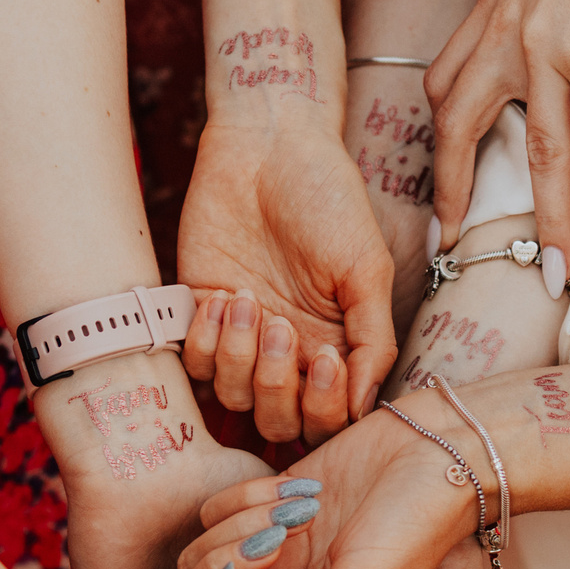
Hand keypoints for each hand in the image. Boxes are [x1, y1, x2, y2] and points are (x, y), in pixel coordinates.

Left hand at [173, 410, 479, 568]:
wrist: (435, 452)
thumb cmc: (413, 527)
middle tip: (271, 540)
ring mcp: (267, 555)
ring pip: (199, 556)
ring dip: (237, 527)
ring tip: (298, 511)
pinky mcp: (261, 507)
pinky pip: (212, 511)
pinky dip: (245, 495)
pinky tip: (301, 489)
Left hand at [177, 121, 397, 441]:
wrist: (269, 145)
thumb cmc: (327, 199)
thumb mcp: (367, 268)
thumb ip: (373, 340)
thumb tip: (364, 408)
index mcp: (336, 347)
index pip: (329, 419)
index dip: (324, 408)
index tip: (327, 359)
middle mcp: (289, 353)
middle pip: (278, 423)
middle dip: (276, 387)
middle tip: (281, 327)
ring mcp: (243, 338)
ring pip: (233, 398)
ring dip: (239, 359)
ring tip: (249, 301)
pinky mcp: (201, 314)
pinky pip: (195, 363)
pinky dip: (205, 342)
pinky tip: (222, 298)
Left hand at [426, 0, 569, 269]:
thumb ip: (524, 15)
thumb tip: (534, 58)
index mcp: (488, 16)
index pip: (442, 89)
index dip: (437, 146)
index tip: (439, 193)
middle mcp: (503, 34)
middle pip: (460, 131)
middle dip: (453, 196)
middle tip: (453, 246)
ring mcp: (544, 44)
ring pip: (539, 151)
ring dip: (552, 216)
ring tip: (560, 266)